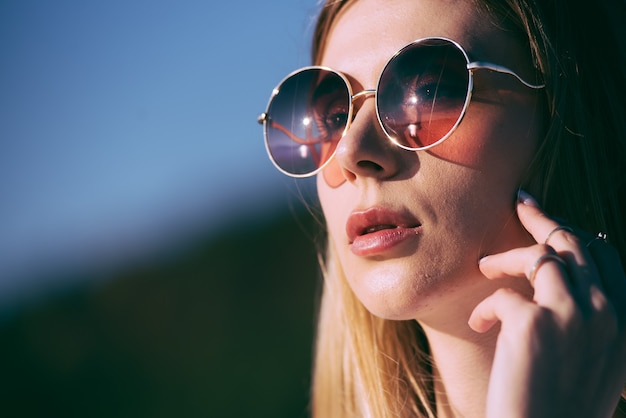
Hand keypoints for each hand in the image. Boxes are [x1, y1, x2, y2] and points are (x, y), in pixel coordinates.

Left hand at [468, 190, 625, 417]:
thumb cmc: (559, 405)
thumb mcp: (590, 358)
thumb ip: (587, 317)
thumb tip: (560, 273)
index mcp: (625, 322)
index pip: (605, 257)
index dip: (575, 230)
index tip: (550, 216)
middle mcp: (608, 314)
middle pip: (573, 243)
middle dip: (543, 217)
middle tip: (519, 202)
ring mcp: (574, 317)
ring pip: (539, 256)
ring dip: (506, 258)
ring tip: (484, 267)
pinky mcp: (535, 326)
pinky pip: (501, 295)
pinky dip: (484, 308)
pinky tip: (479, 326)